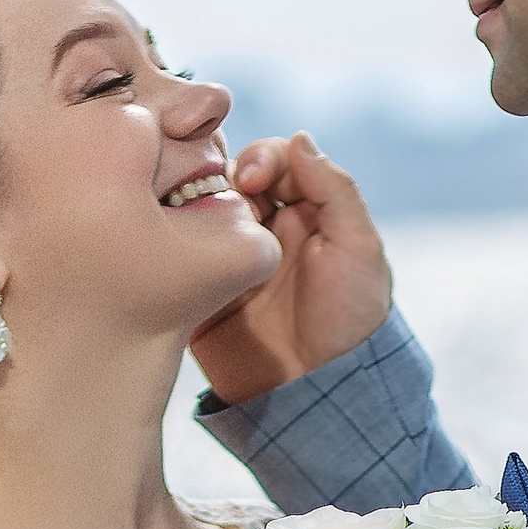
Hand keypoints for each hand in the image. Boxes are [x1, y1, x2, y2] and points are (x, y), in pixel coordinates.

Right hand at [188, 133, 393, 407]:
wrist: (316, 392)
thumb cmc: (350, 321)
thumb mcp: (359, 248)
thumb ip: (335, 189)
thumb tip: (300, 137)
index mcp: (302, 212)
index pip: (272, 161)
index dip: (259, 159)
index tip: (253, 180)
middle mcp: (261, 229)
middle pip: (227, 177)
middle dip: (219, 177)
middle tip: (223, 200)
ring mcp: (225, 258)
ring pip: (195, 208)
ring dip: (190, 203)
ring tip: (190, 216)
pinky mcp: (197, 288)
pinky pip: (175, 252)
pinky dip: (168, 239)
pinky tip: (168, 240)